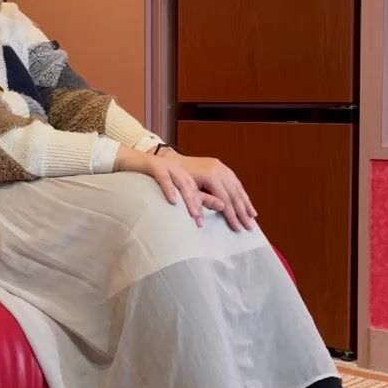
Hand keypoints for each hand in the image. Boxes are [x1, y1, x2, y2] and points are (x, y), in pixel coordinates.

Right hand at [114, 146, 257, 230]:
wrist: (139, 161)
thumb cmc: (165, 178)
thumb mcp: (188, 188)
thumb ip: (205, 196)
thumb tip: (223, 207)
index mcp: (203, 172)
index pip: (226, 189)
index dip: (239, 205)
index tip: (249, 223)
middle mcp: (190, 169)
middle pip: (209, 187)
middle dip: (226, 208)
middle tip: (236, 226)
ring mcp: (173, 167)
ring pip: (186, 185)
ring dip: (191, 202)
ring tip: (197, 217)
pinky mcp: (156, 167)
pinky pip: (164, 179)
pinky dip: (168, 189)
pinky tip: (172, 201)